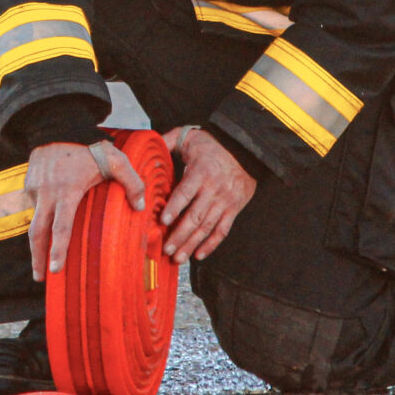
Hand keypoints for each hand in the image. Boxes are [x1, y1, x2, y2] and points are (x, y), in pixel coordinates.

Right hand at [24, 139, 146, 280]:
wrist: (57, 124)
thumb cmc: (88, 144)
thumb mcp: (115, 159)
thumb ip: (132, 181)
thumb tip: (140, 206)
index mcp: (67, 191)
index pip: (61, 227)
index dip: (57, 250)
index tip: (55, 269)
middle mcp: (47, 193)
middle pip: (38, 233)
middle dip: (38, 257)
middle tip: (42, 277)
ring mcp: (34, 189)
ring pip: (34, 220)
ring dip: (36, 242)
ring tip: (41, 261)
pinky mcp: (28, 184)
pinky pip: (34, 205)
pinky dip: (40, 217)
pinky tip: (46, 224)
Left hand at [158, 126, 254, 262]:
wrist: (245, 149)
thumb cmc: (212, 144)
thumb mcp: (190, 137)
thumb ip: (168, 141)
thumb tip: (149, 143)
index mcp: (202, 171)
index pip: (186, 192)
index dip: (174, 207)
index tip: (163, 221)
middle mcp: (215, 189)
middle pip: (196, 216)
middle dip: (180, 235)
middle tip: (166, 248)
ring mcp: (226, 201)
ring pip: (208, 227)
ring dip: (192, 244)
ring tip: (178, 257)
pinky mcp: (234, 209)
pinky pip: (223, 230)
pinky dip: (211, 245)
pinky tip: (198, 254)